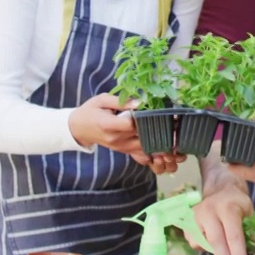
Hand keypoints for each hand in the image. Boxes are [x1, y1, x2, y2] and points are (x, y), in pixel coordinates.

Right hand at [67, 94, 184, 173]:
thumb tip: (140, 102)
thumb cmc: (90, 110)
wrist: (78, 128)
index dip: (145, 118)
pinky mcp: (124, 151)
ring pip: (144, 148)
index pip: (131, 124)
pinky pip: (141, 154)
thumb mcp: (102, 100)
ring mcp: (120, 147)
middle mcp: (116, 139)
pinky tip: (165, 144)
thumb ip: (121, 101)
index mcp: (109, 125)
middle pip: (142, 138)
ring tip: (174, 136)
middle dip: (158, 132)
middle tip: (175, 124)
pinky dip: (154, 150)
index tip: (157, 111)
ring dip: (159, 143)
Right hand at [193, 151, 254, 254]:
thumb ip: (252, 233)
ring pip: (202, 243)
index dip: (238, 253)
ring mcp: (195, 215)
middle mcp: (209, 209)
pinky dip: (203, 246)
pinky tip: (210, 238)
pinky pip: (194, 242)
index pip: (233, 235)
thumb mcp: (250, 213)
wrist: (220, 188)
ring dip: (213, 250)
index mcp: (228, 207)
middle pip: (216, 241)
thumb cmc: (237, 203)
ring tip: (223, 249)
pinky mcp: (186, 221)